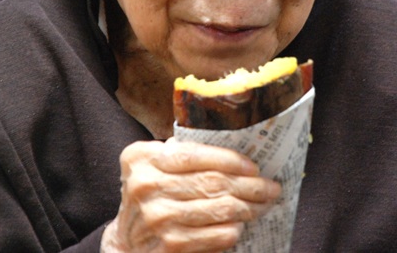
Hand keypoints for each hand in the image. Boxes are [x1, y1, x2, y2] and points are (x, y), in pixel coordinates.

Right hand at [100, 139, 280, 252]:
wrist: (126, 243)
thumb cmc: (150, 197)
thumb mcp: (153, 167)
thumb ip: (182, 154)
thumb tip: (237, 154)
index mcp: (141, 158)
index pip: (194, 154)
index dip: (229, 159)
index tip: (253, 166)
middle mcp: (145, 186)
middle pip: (211, 182)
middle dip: (249, 185)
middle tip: (270, 186)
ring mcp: (157, 217)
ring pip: (219, 208)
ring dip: (249, 207)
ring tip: (263, 205)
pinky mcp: (169, 245)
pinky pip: (215, 235)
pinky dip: (233, 230)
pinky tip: (241, 225)